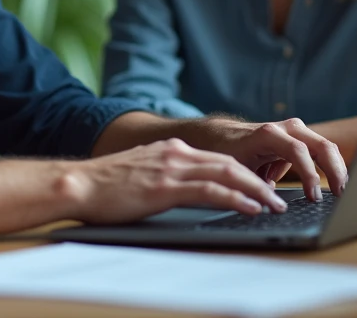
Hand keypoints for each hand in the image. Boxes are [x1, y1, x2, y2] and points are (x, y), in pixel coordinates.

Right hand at [64, 138, 287, 224]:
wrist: (78, 183)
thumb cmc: (104, 184)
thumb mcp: (141, 171)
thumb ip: (163, 173)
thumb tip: (180, 186)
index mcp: (171, 149)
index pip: (218, 158)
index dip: (245, 172)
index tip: (262, 187)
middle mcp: (176, 153)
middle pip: (230, 162)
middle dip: (258, 180)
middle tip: (278, 198)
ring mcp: (172, 168)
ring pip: (227, 173)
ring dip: (255, 190)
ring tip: (274, 205)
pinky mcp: (166, 187)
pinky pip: (210, 191)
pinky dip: (235, 198)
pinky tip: (250, 207)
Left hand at [203, 117, 348, 201]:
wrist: (224, 135)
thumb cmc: (231, 154)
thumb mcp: (240, 172)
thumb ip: (256, 187)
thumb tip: (275, 206)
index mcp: (268, 134)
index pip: (297, 151)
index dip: (309, 174)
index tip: (314, 197)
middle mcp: (286, 128)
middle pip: (321, 145)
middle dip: (334, 170)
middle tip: (340, 195)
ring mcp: (296, 130)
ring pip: (326, 146)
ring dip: (337, 169)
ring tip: (341, 193)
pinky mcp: (301, 137)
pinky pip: (322, 150)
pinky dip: (331, 166)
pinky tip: (336, 184)